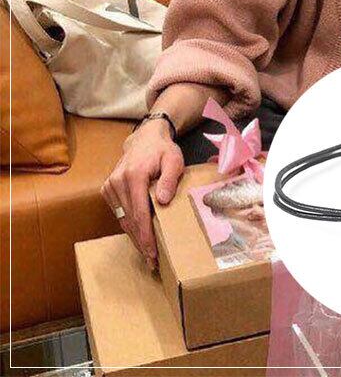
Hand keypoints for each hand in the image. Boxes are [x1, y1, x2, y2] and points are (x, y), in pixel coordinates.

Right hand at [101, 119, 184, 269]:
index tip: (153, 252)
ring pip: (122, 219)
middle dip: (141, 242)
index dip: (146, 235)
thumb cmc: (163, 151)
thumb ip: (170, 179)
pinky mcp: (107, 190)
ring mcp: (110, 187)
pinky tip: (139, 237)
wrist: (145, 139)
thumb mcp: (174, 160)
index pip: (139, 213)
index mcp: (133, 176)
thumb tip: (163, 201)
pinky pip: (119, 213)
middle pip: (129, 220)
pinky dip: (129, 226)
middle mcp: (117, 182)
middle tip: (153, 261)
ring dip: (135, 237)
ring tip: (148, 254)